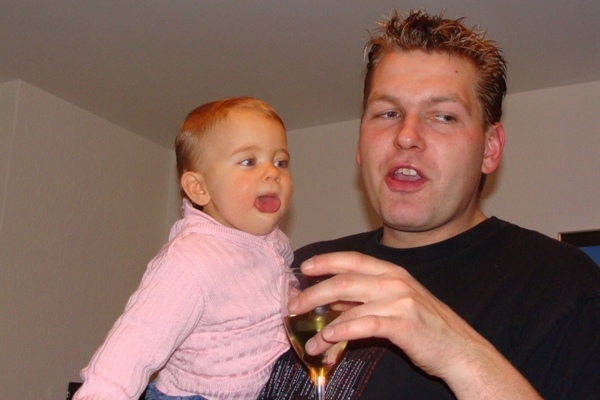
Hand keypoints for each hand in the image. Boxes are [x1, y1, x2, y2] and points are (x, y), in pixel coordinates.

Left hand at [288, 251, 540, 398]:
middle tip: (293, 305)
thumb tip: (330, 306)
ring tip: (307, 338)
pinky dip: (341, 331)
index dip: (327, 260)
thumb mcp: (397, 304)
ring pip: (349, 302)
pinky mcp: (403, 324)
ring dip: (322, 322)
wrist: (460, 350)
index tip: (304, 266)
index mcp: (392, 272)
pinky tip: (327, 339)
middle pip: (344, 279)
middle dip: (314, 292)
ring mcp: (400, 301)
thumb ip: (366, 300)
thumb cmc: (426, 328)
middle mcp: (395, 281)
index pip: (353, 259)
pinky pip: (363, 325)